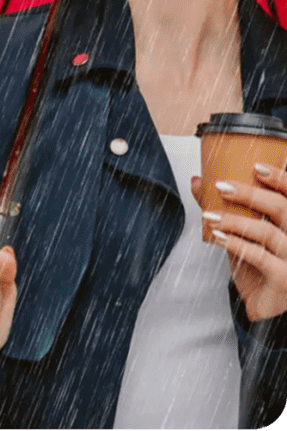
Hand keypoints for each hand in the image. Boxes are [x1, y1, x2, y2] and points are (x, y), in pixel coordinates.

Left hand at [191, 169, 286, 320]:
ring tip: (209, 215)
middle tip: (220, 186)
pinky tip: (216, 237)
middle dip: (250, 194)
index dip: (281, 179)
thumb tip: (198, 180)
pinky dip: (235, 244)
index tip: (257, 166)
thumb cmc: (260, 267)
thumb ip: (226, 208)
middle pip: (282, 209)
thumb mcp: (244, 234)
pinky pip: (259, 257)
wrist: (269, 310)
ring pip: (267, 232)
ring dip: (233, 220)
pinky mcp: (284, 280)